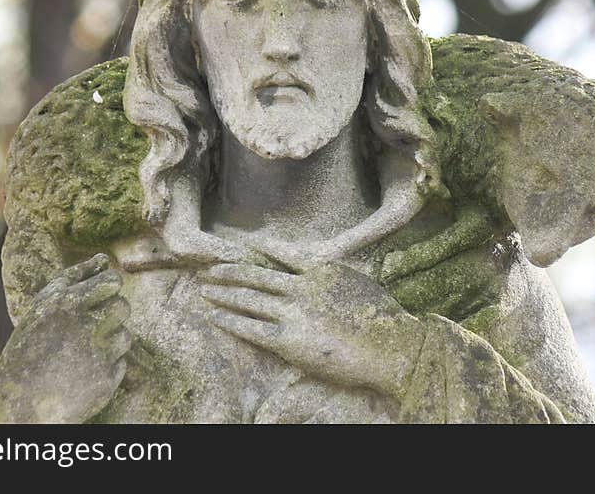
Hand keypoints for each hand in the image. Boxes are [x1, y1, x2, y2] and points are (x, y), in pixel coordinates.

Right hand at [0, 253, 130, 422]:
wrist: (19, 400)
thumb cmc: (31, 345)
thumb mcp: (44, 306)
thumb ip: (75, 278)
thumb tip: (104, 258)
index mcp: (65, 304)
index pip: (112, 281)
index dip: (110, 287)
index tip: (101, 294)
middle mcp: (83, 326)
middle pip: (123, 306)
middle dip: (112, 313)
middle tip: (92, 324)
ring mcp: (97, 355)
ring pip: (125, 334)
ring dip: (110, 339)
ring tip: (83, 350)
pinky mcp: (107, 380)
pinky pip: (122, 361)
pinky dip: (108, 364)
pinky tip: (84, 369)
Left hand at [199, 262, 424, 398]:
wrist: (390, 346)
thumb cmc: (382, 317)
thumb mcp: (357, 283)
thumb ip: (332, 277)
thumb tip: (320, 275)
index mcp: (319, 270)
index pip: (280, 253)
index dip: (255, 250)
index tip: (238, 247)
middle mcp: (301, 287)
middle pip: (256, 275)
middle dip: (229, 272)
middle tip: (208, 270)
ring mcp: (293, 313)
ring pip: (249, 298)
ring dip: (223, 294)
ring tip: (204, 290)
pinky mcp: (289, 340)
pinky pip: (251, 328)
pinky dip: (230, 321)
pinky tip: (215, 316)